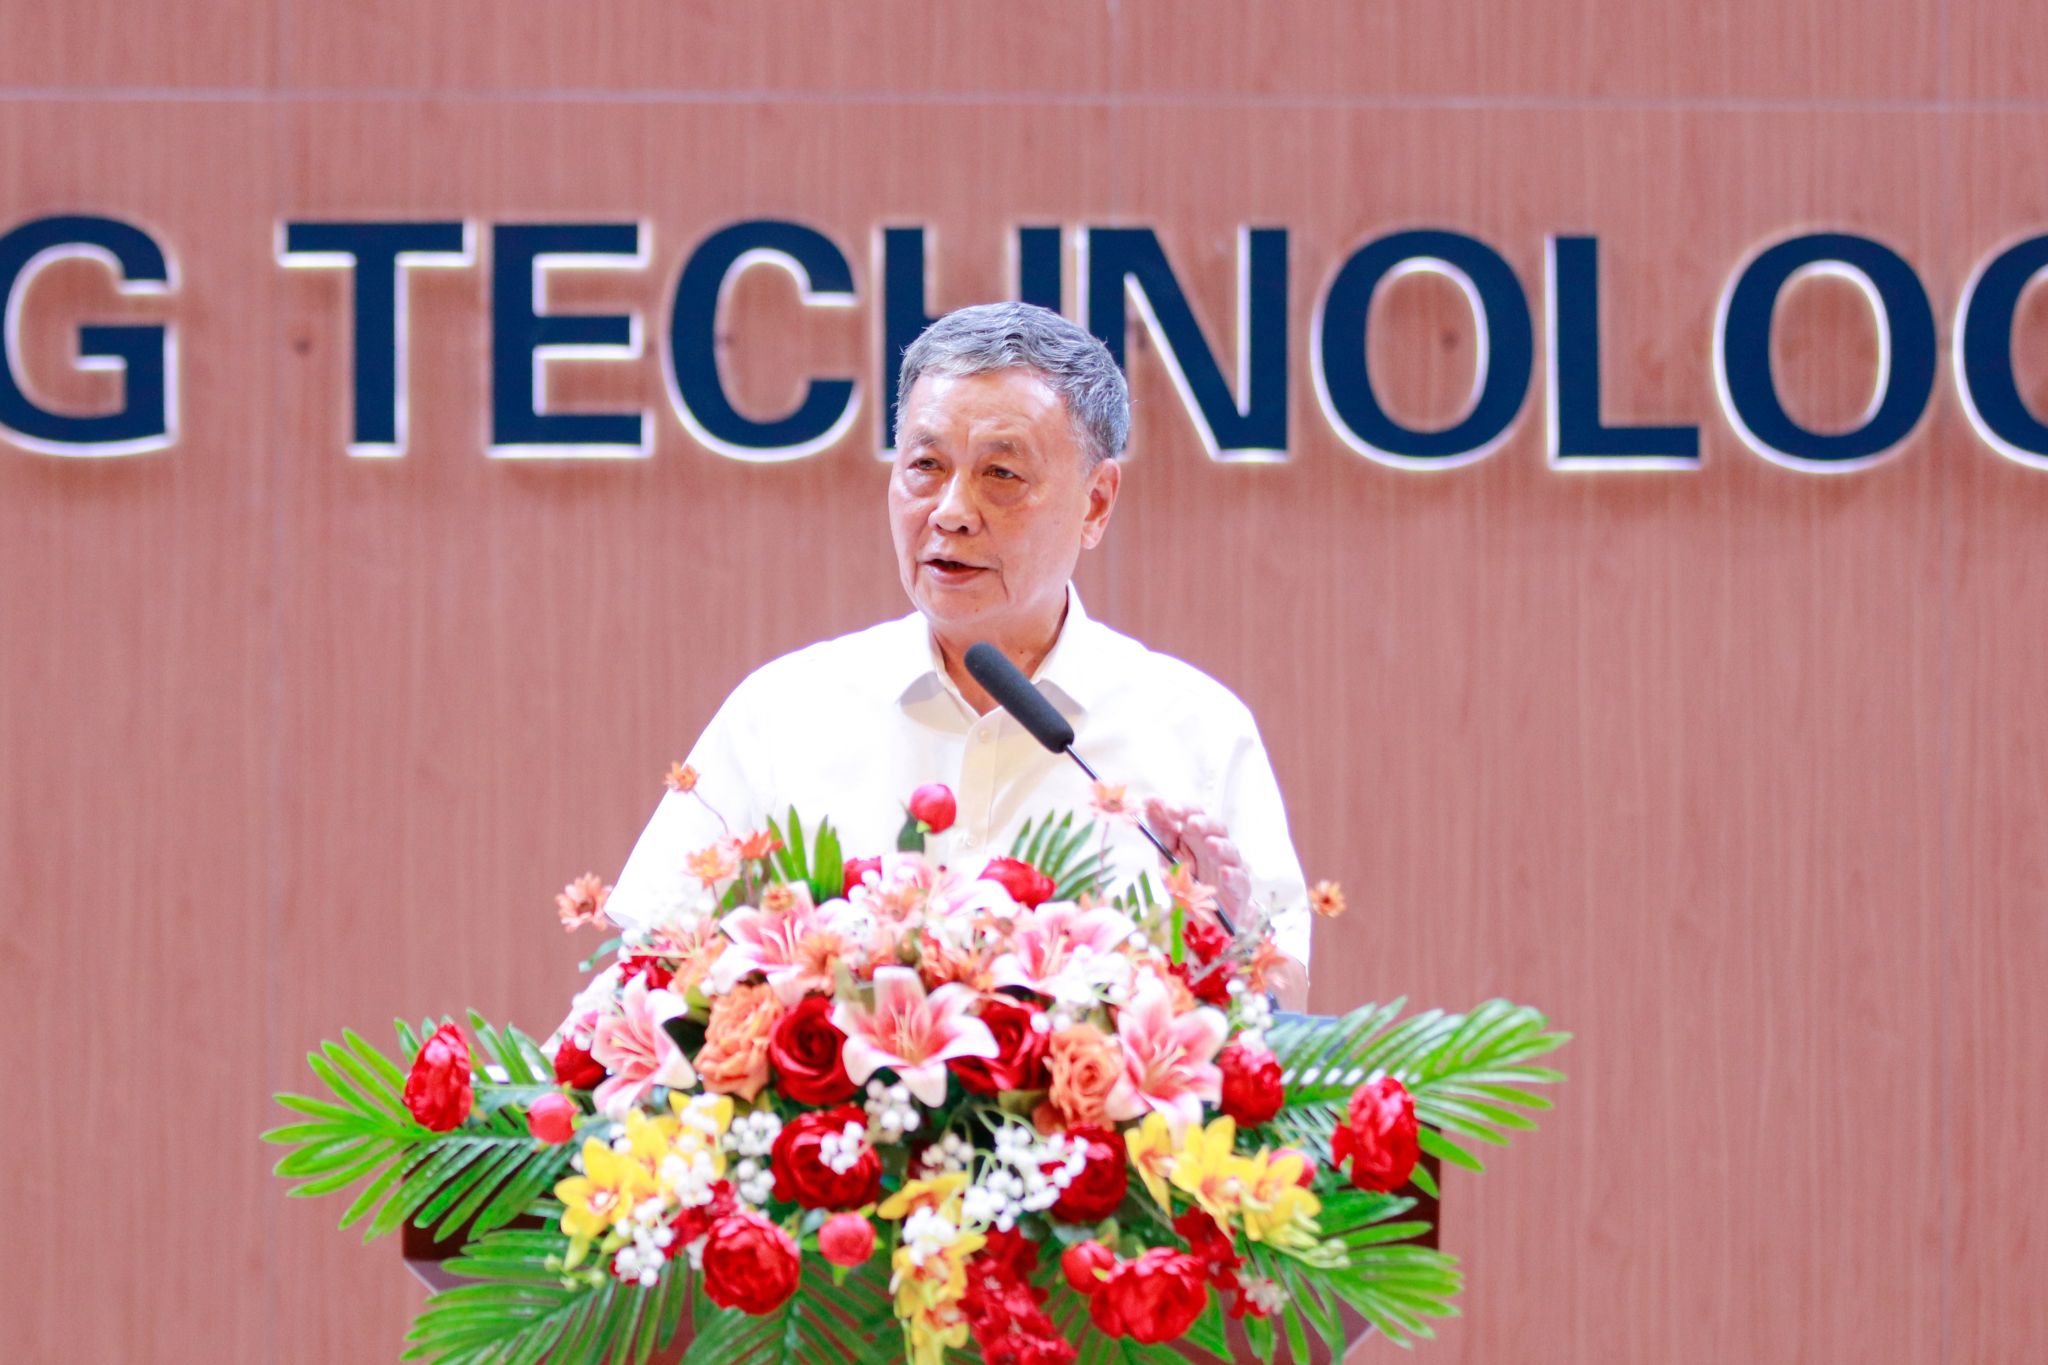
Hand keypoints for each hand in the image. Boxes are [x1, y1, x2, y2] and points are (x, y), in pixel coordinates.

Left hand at [1142, 797, 1251, 917]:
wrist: (1204, 920)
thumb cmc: (1187, 883)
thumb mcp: (1168, 858)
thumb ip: (1161, 831)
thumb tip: (1148, 801)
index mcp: (1196, 837)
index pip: (1194, 814)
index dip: (1183, 808)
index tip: (1166, 807)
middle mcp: (1215, 847)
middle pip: (1216, 827)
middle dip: (1204, 823)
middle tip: (1191, 823)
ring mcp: (1229, 866)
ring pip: (1230, 850)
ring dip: (1220, 846)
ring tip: (1210, 844)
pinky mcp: (1239, 889)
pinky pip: (1240, 879)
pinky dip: (1233, 875)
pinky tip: (1225, 873)